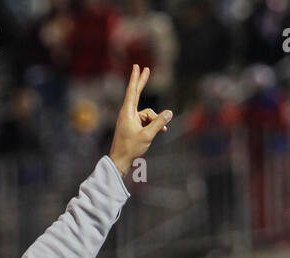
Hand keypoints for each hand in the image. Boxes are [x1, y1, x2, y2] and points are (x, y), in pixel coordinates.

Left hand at [108, 64, 172, 180]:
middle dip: (142, 82)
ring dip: (156, 120)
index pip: (133, 91)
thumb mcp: (147, 135)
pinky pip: (146, 121)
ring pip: (147, 114)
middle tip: (146, 69)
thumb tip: (169, 113)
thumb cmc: (131, 148)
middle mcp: (128, 113)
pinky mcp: (133, 126)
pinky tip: (161, 131)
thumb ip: (158, 123)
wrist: (120, 160)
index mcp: (128, 112)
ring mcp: (131, 119)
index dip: (136, 78)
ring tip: (162, 130)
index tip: (137, 67)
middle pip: (137, 94)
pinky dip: (153, 125)